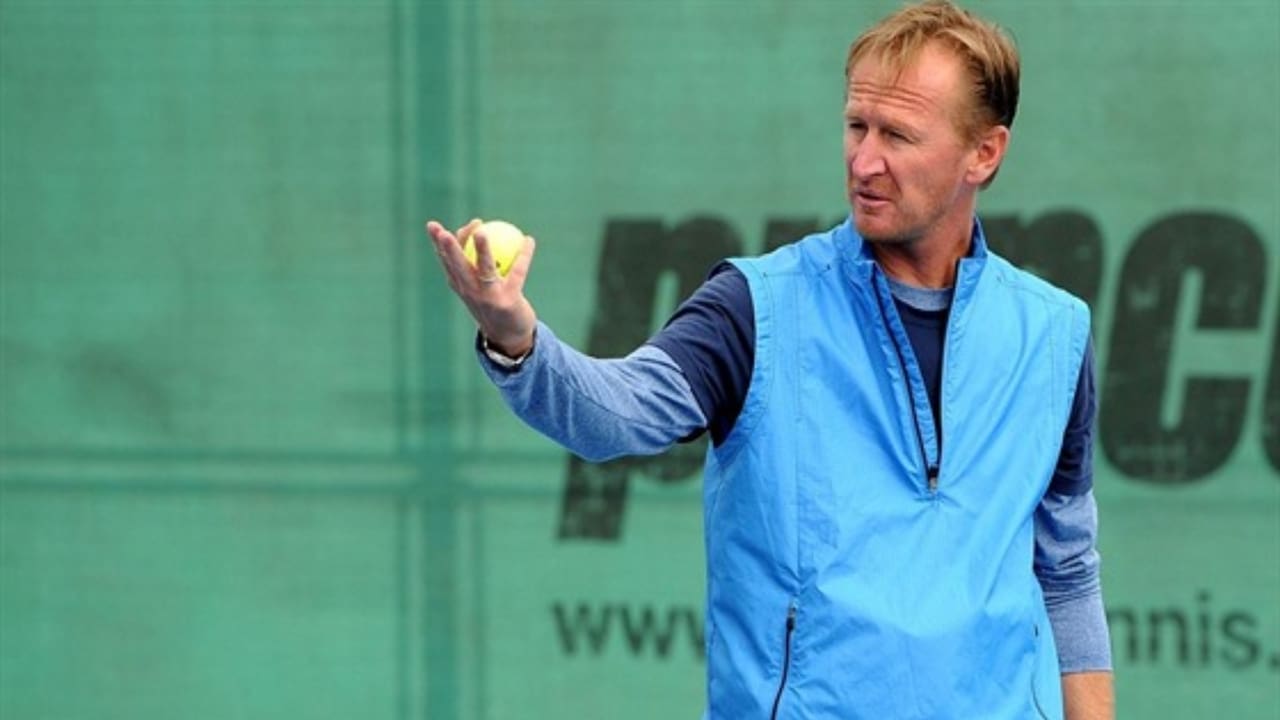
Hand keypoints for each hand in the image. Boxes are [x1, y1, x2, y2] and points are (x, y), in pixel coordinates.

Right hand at [425, 218, 537, 355]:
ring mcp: (488, 297)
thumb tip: (475, 232)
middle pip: (457, 265)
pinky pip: (518, 272)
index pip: (446, 262)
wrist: (508, 337)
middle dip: (448, 248)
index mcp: (460, 286)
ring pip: (484, 268)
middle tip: (444, 231)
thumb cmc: (492, 304)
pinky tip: (529, 240)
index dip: (437, 243)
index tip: (435, 226)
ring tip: (480, 231)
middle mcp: (470, 292)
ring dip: (481, 249)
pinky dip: (525, 255)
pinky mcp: (508, 300)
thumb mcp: (477, 287)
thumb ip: (473, 265)